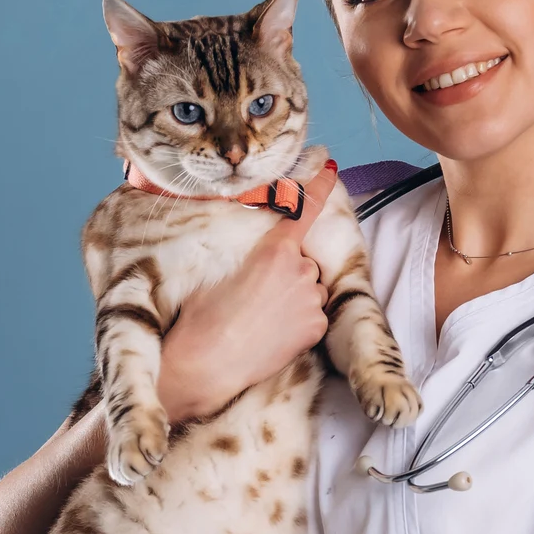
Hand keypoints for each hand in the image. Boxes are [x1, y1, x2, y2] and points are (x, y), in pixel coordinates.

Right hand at [157, 161, 338, 421]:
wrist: (207, 363)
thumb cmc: (203, 318)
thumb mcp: (222, 272)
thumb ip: (252, 259)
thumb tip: (259, 264)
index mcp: (274, 250)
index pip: (303, 211)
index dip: (319, 188)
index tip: (330, 171)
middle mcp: (300, 270)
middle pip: (303, 263)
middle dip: (289, 274)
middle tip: (258, 297)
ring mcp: (312, 300)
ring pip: (310, 290)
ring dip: (296, 298)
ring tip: (263, 318)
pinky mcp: (317, 327)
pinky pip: (314, 315)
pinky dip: (301, 322)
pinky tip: (274, 334)